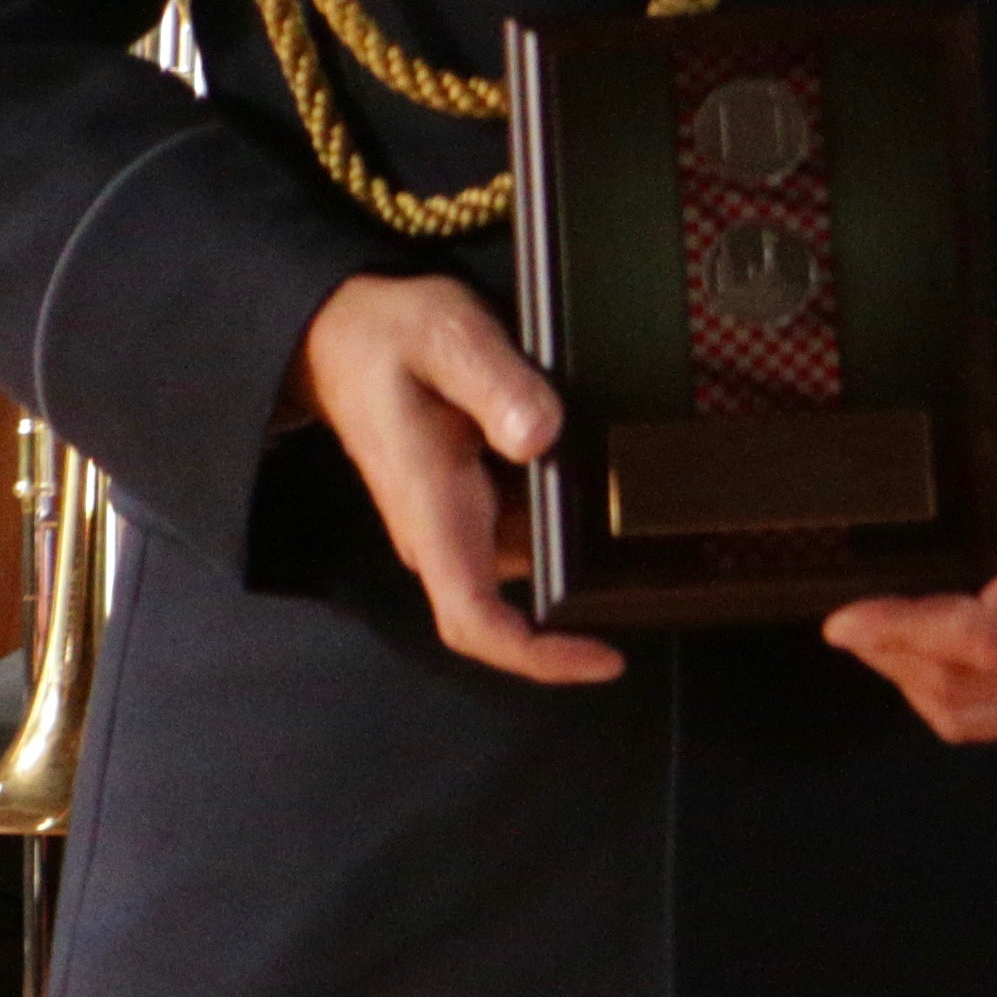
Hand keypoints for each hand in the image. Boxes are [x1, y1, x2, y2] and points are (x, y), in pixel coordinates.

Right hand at [292, 274, 623, 687]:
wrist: (341, 338)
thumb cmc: (388, 338)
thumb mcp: (448, 338)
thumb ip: (496, 384)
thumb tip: (541, 436)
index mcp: (434, 512)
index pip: (475, 620)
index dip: (540, 656)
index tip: (607, 659)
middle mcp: (444, 536)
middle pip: (519, 599)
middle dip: (586, 584)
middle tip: (655, 535)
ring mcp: (455, 526)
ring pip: (533, 557)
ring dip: (580, 535)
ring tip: (631, 479)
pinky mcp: (468, 506)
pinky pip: (527, 525)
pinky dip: (565, 505)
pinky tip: (597, 461)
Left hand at [824, 376, 996, 743]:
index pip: (993, 633)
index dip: (912, 632)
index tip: (845, 618)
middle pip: (972, 681)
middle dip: (895, 653)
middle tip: (847, 619)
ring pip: (968, 709)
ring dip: (907, 674)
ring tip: (875, 630)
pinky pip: (981, 722)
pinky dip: (932, 696)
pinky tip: (912, 653)